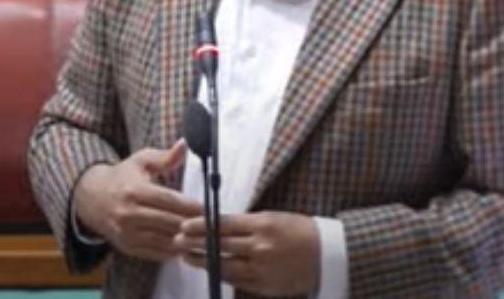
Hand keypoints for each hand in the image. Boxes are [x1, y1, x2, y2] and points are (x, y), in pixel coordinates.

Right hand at [73, 140, 202, 261]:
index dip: (191, 206)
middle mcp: (129, 214)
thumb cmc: (122, 177)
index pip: (169, 201)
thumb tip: (184, 144)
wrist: (91, 198)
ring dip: (186, 241)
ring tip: (203, 237)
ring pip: (164, 241)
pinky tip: (186, 246)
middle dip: (193, 225)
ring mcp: (127, 233)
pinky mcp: (128, 247)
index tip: (209, 209)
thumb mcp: (140, 161)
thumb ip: (165, 157)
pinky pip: (156, 253)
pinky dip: (173, 251)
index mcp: (134, 190)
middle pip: (169, 222)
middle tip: (212, 226)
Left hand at [176, 211, 320, 296]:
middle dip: (195, 243)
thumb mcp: (273, 218)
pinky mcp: (265, 285)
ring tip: (187, 257)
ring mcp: (262, 268)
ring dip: (202, 261)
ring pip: (224, 265)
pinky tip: (210, 270)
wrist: (326, 254)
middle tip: (177, 241)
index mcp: (262, 224)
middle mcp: (260, 246)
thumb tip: (218, 226)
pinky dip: (221, 274)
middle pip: (219, 245)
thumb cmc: (299, 231)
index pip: (223, 224)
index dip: (201, 225)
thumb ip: (247, 224)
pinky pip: (237, 281)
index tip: (184, 225)